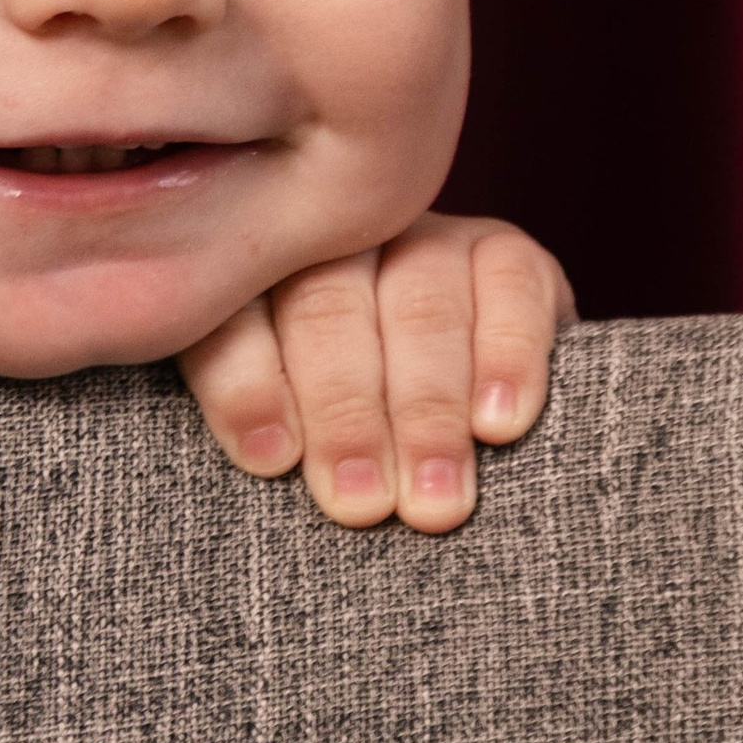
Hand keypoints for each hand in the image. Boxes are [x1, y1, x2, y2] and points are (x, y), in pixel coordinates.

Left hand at [177, 214, 574, 530]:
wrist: (465, 423)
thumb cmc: (350, 451)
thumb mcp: (293, 441)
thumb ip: (268, 437)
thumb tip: (269, 461)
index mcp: (250, 279)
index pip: (233, 317)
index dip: (249, 386)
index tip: (272, 461)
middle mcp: (332, 241)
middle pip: (326, 306)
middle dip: (344, 412)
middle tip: (361, 503)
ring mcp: (422, 240)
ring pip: (419, 304)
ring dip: (426, 409)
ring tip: (432, 500)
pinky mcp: (505, 251)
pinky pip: (509, 287)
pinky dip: (505, 359)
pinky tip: (498, 426)